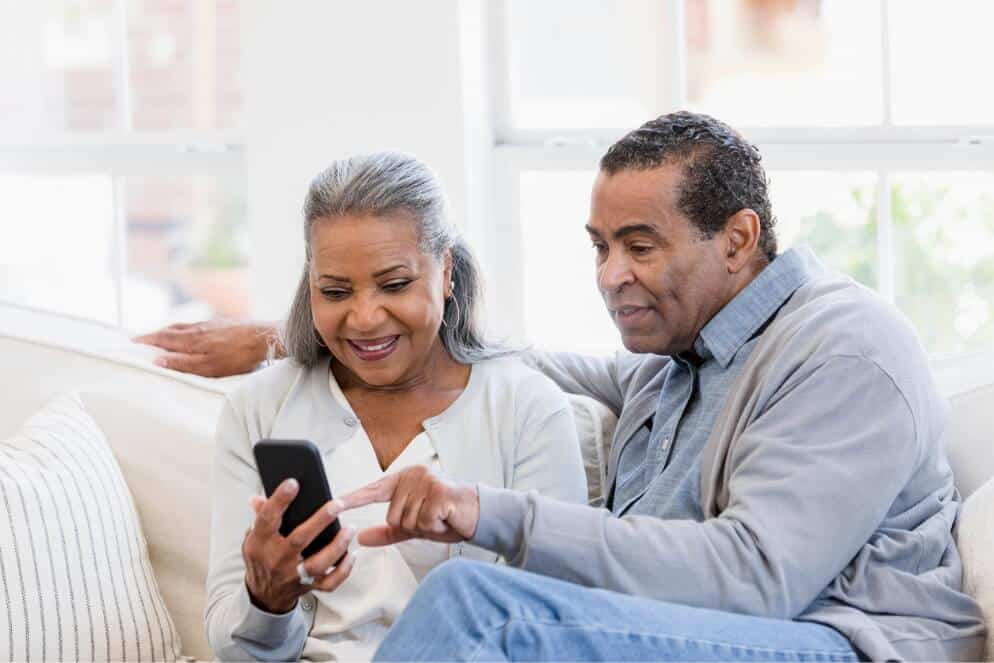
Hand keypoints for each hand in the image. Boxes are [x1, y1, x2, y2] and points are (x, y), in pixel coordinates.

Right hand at [132, 319, 282, 376]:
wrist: (264, 338)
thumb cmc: (237, 356)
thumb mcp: (207, 366)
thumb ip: (182, 363)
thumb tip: (158, 361)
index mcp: (191, 339)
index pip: (162, 338)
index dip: (147, 340)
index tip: (133, 341)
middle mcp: (198, 327)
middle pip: (171, 329)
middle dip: (156, 334)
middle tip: (144, 338)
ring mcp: (211, 324)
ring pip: (184, 326)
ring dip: (170, 330)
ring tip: (163, 335)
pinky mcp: (223, 323)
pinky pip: (198, 325)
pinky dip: (187, 329)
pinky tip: (192, 333)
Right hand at [242, 479, 355, 613]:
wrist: (264, 595)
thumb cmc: (262, 559)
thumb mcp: (254, 537)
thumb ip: (260, 516)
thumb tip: (257, 497)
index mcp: (261, 543)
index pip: (267, 518)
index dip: (279, 500)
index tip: (293, 483)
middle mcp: (277, 559)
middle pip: (299, 539)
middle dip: (320, 521)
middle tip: (336, 504)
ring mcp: (294, 575)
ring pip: (318, 563)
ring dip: (337, 546)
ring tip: (349, 528)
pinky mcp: (309, 586)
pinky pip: (329, 582)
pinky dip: (344, 570)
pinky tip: (352, 554)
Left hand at [339, 466, 479, 546]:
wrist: (479, 513)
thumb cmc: (447, 516)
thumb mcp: (414, 526)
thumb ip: (387, 531)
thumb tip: (362, 538)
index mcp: (404, 479)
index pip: (374, 490)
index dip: (354, 498)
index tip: (334, 504)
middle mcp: (413, 476)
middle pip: (393, 516)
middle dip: (412, 526)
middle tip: (432, 519)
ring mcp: (426, 482)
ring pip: (407, 520)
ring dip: (425, 527)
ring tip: (440, 518)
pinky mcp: (438, 492)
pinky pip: (423, 521)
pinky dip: (435, 527)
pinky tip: (446, 519)